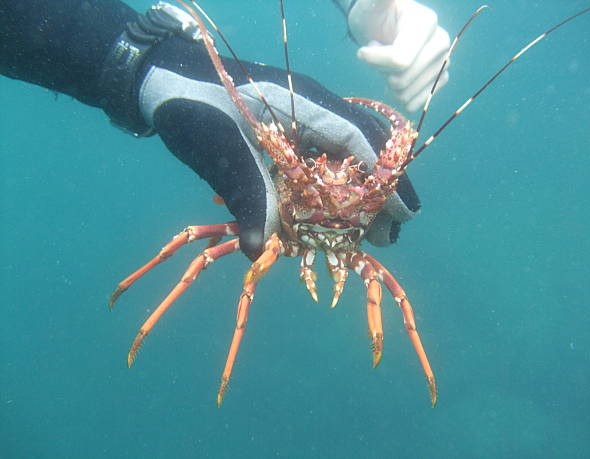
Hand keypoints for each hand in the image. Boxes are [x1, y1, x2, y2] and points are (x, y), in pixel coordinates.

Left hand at [135, 35, 419, 258]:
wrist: (164, 80)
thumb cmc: (191, 104)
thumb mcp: (220, 150)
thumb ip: (247, 194)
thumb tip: (259, 248)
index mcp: (303, 103)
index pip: (359, 139)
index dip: (385, 177)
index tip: (403, 213)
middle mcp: (311, 109)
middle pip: (364, 147)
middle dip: (381, 189)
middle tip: (389, 233)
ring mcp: (301, 121)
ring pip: (347, 156)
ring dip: (360, 192)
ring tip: (368, 232)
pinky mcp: (287, 134)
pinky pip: (322, 161)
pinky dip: (333, 189)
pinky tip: (332, 216)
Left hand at [348, 0, 450, 111]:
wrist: (380, 27)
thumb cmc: (373, 14)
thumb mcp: (373, 4)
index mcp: (427, 23)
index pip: (398, 60)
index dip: (374, 60)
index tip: (363, 49)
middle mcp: (441, 44)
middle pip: (400, 79)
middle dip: (381, 70)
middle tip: (379, 53)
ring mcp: (443, 64)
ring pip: (405, 94)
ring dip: (388, 82)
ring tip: (388, 62)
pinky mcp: (439, 81)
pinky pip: (415, 103)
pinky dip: (399, 96)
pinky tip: (396, 77)